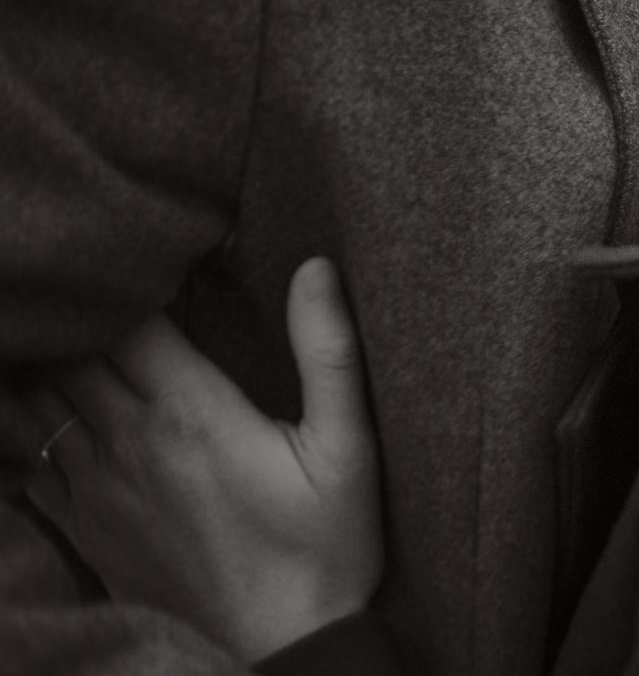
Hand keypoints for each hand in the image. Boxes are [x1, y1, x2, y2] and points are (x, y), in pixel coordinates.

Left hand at [24, 258, 383, 662]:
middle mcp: (130, 443)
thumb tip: (316, 268)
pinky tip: (55, 413)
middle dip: (83, 318)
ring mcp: (98, 490)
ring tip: (74, 340)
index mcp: (191, 411)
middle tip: (105, 291)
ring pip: (40, 403)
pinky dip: (31, 428)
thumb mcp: (347, 447)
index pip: (128, 320)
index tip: (152, 261)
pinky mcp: (87, 529)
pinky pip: (30, 463)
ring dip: (51, 367)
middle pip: (72, 355)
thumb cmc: (324, 546)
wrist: (282, 648)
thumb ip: (329, 352)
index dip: (130, 281)